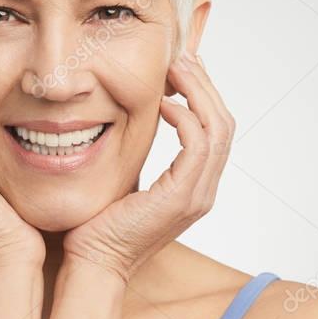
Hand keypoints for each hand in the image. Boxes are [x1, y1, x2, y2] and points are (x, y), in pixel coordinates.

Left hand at [62, 51, 235, 282]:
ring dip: (198, 92)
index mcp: (194, 185)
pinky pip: (198, 145)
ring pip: (218, 129)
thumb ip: (142, 152)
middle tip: (182, 56)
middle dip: (205, 84)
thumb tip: (134, 118)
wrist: (93, 263)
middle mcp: (203, 190)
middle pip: (224, 123)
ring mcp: (197, 195)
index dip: (203, 93)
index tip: (182, 67)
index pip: (215, 129)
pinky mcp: (181, 198)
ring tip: (176, 68)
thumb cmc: (100, 224)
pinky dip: (185, 117)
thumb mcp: (128, 178)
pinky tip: (163, 104)